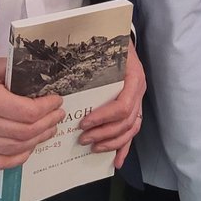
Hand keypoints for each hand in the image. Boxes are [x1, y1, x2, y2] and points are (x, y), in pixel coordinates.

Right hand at [0, 53, 63, 168]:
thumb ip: (22, 72)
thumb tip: (49, 79)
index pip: (28, 112)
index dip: (48, 108)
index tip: (57, 101)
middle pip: (26, 132)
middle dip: (48, 123)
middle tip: (57, 115)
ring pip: (17, 147)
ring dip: (38, 139)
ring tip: (49, 128)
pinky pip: (1, 162)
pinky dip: (20, 157)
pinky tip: (30, 146)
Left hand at [77, 42, 145, 166]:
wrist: (125, 39)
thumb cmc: (113, 45)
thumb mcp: (106, 48)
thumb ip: (91, 60)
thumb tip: (62, 71)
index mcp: (134, 78)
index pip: (123, 106)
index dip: (104, 117)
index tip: (84, 123)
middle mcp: (139, 91)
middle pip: (126, 122)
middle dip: (104, 133)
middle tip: (82, 138)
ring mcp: (139, 101)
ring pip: (130, 130)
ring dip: (112, 142)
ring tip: (93, 147)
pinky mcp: (135, 108)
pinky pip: (132, 131)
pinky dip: (124, 147)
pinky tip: (116, 161)